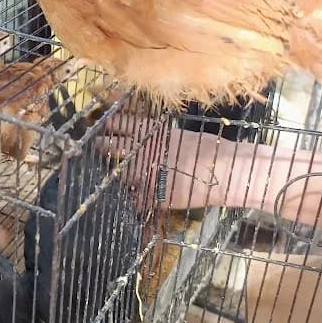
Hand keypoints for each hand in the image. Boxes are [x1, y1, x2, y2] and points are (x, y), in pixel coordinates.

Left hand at [99, 115, 239, 209]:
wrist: (223, 171)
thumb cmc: (208, 148)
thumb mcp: (178, 134)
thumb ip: (157, 136)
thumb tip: (145, 137)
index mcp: (149, 131)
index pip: (118, 123)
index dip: (108, 124)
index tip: (103, 125)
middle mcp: (140, 150)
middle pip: (110, 146)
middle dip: (102, 146)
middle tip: (98, 146)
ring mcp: (143, 174)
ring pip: (119, 174)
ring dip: (117, 173)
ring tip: (113, 173)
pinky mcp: (151, 196)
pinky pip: (135, 200)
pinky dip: (135, 200)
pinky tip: (135, 199)